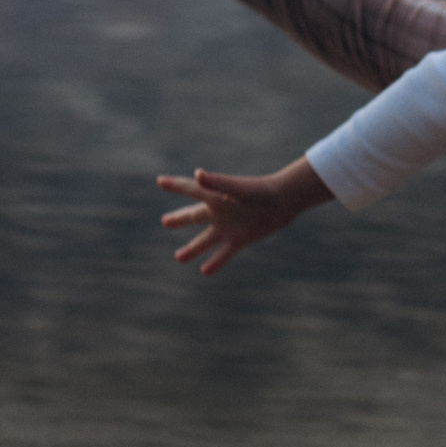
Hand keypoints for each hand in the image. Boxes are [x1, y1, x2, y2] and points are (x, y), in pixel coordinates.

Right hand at [156, 159, 332, 275]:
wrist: (285, 201)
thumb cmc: (261, 191)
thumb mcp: (237, 188)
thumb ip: (217, 182)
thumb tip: (197, 175)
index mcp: (215, 196)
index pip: (190, 190)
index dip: (175, 185)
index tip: (160, 181)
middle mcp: (219, 211)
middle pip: (193, 216)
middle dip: (179, 219)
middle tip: (164, 221)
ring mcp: (229, 226)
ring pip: (205, 240)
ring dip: (192, 249)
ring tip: (178, 257)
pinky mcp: (240, 239)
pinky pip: (224, 253)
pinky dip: (214, 263)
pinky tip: (204, 271)